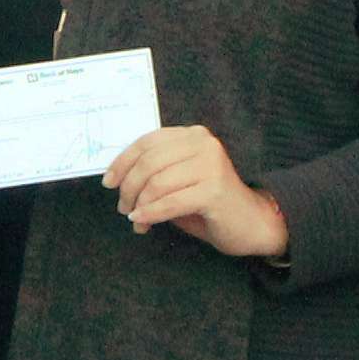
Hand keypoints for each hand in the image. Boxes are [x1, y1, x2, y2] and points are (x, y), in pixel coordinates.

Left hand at [102, 126, 287, 258]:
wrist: (250, 223)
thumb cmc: (208, 203)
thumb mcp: (178, 180)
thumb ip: (154, 172)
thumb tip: (116, 179)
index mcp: (192, 136)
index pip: (147, 142)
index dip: (123, 162)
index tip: (108, 182)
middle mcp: (203, 144)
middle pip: (149, 162)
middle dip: (129, 188)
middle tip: (123, 208)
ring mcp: (211, 165)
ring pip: (157, 183)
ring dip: (139, 205)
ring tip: (136, 220)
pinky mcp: (214, 190)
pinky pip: (170, 203)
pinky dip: (151, 214)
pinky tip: (142, 223)